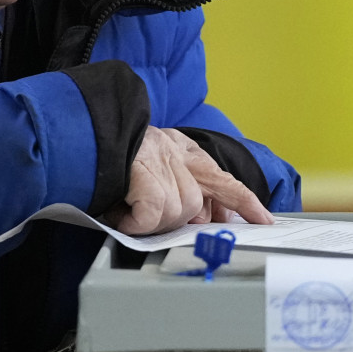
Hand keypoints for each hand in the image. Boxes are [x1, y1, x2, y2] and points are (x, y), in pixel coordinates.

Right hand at [111, 127, 274, 235]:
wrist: (89, 129)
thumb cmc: (114, 150)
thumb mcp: (155, 157)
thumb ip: (182, 181)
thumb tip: (205, 214)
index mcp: (185, 151)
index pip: (224, 180)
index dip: (245, 202)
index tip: (263, 220)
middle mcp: (181, 157)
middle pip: (196, 207)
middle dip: (175, 221)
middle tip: (148, 215)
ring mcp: (167, 167)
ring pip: (175, 214)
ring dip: (149, 220)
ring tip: (126, 208)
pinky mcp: (149, 180)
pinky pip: (151, 218)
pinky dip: (134, 223)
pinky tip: (120, 213)